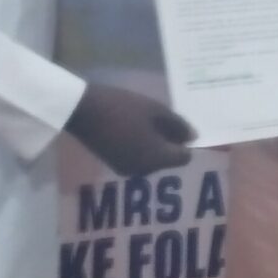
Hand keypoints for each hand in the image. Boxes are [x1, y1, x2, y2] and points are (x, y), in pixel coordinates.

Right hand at [67, 82, 195, 175]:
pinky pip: (137, 159)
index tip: (178, 124)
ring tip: (145, 121)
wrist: (84, 110)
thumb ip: (178, 125)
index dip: (185, 142)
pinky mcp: (114, 164)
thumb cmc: (124, 107)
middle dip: (169, 143)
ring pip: (152, 160)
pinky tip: (131, 128)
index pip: (184, 157)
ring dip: (154, 145)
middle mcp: (145, 170)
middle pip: (168, 160)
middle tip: (161, 119)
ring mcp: (128, 169)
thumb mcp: (156, 110)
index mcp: (157, 158)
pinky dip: (140, 147)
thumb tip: (193, 137)